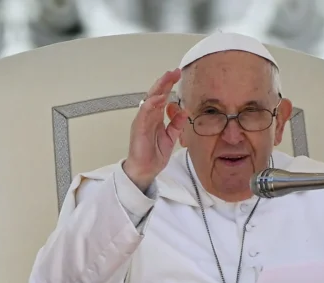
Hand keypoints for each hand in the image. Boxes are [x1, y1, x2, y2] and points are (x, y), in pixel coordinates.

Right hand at [124, 68, 188, 190]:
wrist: (145, 170)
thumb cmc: (154, 154)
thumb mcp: (171, 137)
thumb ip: (177, 124)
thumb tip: (185, 111)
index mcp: (156, 117)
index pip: (162, 97)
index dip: (169, 85)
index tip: (178, 75)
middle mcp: (148, 116)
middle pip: (156, 94)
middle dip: (165, 82)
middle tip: (174, 71)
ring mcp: (142, 120)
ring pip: (150, 99)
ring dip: (159, 88)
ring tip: (167, 78)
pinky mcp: (139, 127)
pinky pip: (145, 112)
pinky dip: (152, 103)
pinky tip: (160, 97)